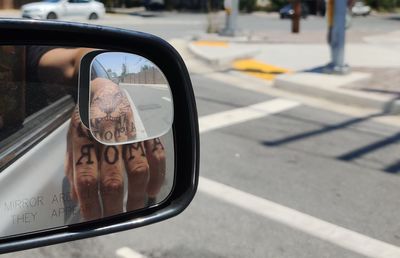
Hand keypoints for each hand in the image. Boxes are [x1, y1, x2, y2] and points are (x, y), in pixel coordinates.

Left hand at [64, 79, 165, 220]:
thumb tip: (78, 196)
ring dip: (138, 197)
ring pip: (138, 172)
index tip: (94, 220)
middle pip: (113, 181)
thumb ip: (74, 165)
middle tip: (116, 219)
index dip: (90, 204)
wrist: (109, 84)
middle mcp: (108, 136)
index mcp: (84, 138)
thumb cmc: (88, 116)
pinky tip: (152, 190)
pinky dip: (158, 177)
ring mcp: (131, 132)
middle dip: (115, 207)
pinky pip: (158, 156)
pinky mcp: (148, 128)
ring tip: (135, 210)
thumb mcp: (73, 136)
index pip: (86, 179)